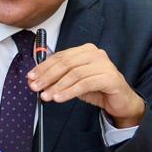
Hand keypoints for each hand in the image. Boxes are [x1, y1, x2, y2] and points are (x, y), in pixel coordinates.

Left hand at [28, 43, 144, 127]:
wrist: (121, 101)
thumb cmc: (96, 88)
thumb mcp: (74, 80)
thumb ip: (58, 77)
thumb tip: (35, 80)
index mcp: (85, 50)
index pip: (60, 56)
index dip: (43, 67)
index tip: (30, 77)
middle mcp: (96, 54)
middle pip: (65, 63)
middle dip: (47, 76)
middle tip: (35, 87)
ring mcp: (105, 64)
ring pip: (74, 74)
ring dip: (57, 86)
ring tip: (46, 96)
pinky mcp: (110, 78)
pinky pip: (85, 84)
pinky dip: (69, 91)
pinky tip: (59, 98)